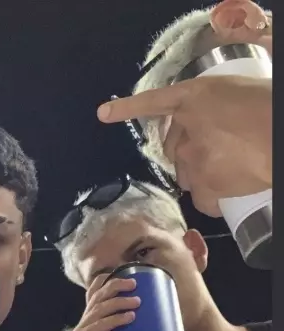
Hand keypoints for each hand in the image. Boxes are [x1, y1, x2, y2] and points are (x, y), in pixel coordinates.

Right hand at [71, 276, 139, 330]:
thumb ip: (126, 324)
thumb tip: (149, 309)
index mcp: (92, 318)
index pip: (94, 293)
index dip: (105, 281)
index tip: (122, 272)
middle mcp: (84, 321)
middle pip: (97, 295)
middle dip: (115, 285)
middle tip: (134, 283)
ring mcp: (81, 330)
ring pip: (99, 307)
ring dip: (119, 302)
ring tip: (137, 301)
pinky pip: (100, 325)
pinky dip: (116, 319)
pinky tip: (130, 317)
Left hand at [97, 75, 271, 216]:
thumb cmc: (269, 107)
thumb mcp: (236, 92)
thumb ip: (211, 104)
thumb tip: (209, 107)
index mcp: (194, 98)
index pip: (152, 103)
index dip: (127, 109)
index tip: (103, 113)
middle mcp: (187, 129)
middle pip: (173, 149)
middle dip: (186, 152)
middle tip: (214, 150)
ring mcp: (194, 160)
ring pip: (185, 175)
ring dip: (198, 174)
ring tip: (225, 167)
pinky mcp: (208, 186)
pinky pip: (202, 199)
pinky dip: (211, 198)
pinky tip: (226, 190)